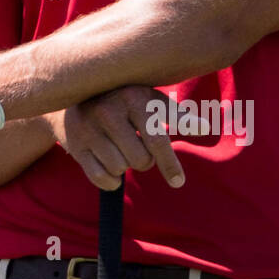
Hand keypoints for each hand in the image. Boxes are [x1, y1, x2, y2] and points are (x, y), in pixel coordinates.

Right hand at [56, 85, 188, 190]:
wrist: (73, 97)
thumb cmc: (123, 100)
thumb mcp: (149, 99)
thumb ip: (176, 114)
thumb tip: (205, 127)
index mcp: (133, 97)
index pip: (157, 139)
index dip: (170, 165)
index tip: (178, 182)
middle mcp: (109, 110)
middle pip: (141, 160)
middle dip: (145, 160)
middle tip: (138, 148)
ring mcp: (88, 128)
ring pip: (120, 169)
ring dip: (125, 166)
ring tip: (119, 150)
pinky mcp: (75, 145)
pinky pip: (101, 178)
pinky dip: (110, 181)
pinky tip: (108, 166)